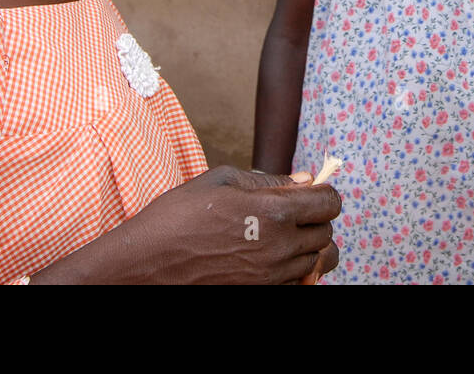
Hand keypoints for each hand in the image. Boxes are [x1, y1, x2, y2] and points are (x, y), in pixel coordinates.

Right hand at [30, 165, 340, 283]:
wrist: (144, 265)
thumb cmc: (176, 218)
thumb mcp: (219, 181)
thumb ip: (267, 180)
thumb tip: (303, 180)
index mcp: (272, 211)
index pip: (329, 203)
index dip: (323, 194)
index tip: (311, 193)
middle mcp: (279, 246)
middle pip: (327, 233)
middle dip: (316, 220)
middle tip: (293, 213)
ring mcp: (271, 276)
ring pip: (317, 261)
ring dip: (308, 247)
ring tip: (285, 237)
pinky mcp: (260, 294)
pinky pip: (298, 284)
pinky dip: (295, 271)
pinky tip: (274, 260)